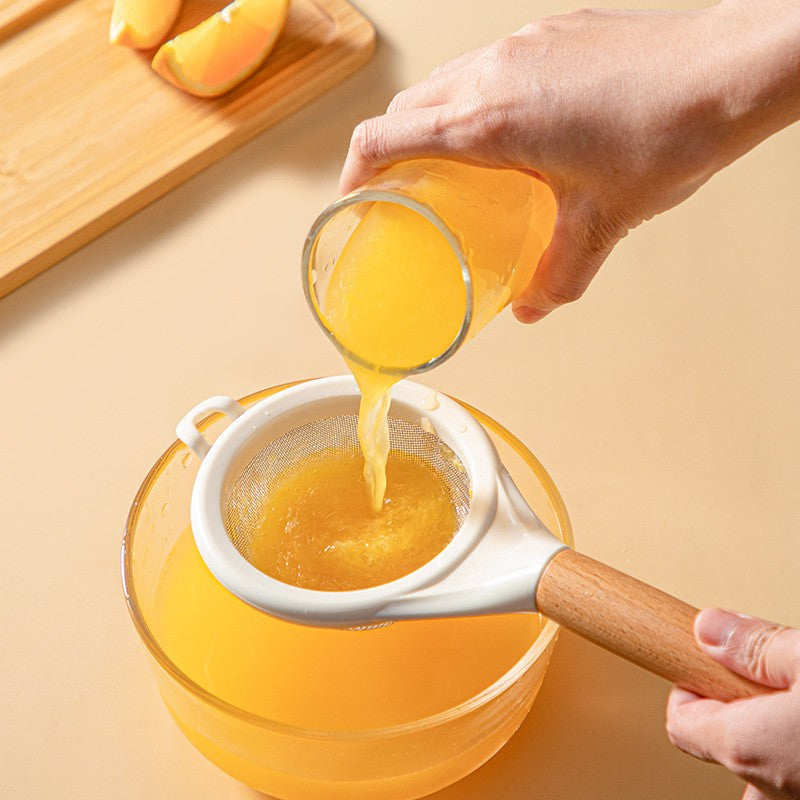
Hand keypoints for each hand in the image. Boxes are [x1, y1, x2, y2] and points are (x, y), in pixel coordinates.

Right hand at [340, 2, 799, 322]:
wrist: (730, 69)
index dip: (356, 167)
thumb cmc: (667, 134)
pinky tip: (511, 130)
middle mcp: (493, 72)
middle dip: (389, 147)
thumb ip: (560, 274)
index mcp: (488, 121)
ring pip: (446, 81)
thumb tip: (534, 307)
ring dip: (433, 120)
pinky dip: (476, 98)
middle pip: (407, 106)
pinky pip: (489, 64)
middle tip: (401, 187)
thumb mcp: (602, 221)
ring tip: (451, 162)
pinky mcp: (552, 32)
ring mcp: (522, 45)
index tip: (352, 195)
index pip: (385, 135)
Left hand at [666, 608, 799, 799]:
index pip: (679, 722)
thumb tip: (709, 628)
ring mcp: (799, 799)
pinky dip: (791, 757)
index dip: (690, 686)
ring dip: (767, 738)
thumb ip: (755, 646)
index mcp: (747, 746)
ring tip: (791, 699)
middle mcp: (770, 787)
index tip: (710, 664)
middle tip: (761, 681)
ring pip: (762, 769)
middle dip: (735, 711)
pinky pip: (792, 781)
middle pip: (721, 744)